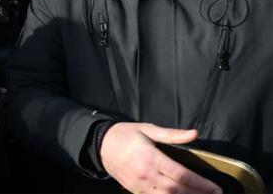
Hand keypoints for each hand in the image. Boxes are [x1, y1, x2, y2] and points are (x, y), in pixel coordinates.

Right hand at [100, 122, 221, 193]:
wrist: (99, 144)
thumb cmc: (126, 134)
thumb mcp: (148, 129)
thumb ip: (172, 135)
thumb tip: (194, 134)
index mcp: (151, 157)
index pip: (181, 175)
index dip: (201, 184)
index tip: (216, 188)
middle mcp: (146, 174)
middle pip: (176, 190)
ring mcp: (139, 184)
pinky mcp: (134, 190)